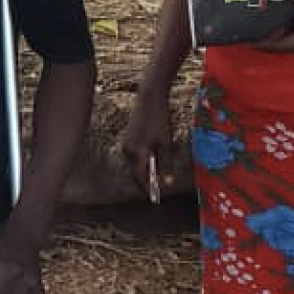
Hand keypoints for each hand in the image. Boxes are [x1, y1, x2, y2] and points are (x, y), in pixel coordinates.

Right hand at [120, 88, 174, 203]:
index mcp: (138, 152)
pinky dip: (144, 156)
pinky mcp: (128, 136)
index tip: (156, 196)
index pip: (141, 177)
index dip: (149, 187)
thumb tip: (167, 181)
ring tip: (160, 164)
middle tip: (161, 182)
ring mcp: (126, 142)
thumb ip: (166, 164)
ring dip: (147, 166)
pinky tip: (154, 150)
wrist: (149, 97)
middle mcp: (128, 149)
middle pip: (137, 171)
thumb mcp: (167, 143)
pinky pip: (135, 152)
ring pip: (136, 161)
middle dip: (148, 177)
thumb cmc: (160, 119)